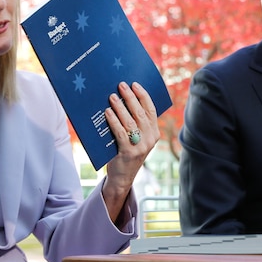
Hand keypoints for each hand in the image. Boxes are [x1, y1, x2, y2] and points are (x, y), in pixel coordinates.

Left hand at [102, 81, 160, 220]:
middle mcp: (150, 139)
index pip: (151, 110)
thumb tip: (122, 99)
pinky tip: (107, 112)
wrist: (122, 177)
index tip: (135, 84)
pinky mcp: (129, 152)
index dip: (143, 96)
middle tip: (121, 85)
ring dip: (121, 107)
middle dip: (131, 97)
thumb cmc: (125, 152)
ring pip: (131, 122)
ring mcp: (141, 146)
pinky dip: (114, 120)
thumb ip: (134, 123)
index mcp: (154, 133)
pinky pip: (121, 132)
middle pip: (141, 113)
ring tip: (112, 96)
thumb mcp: (135, 138)